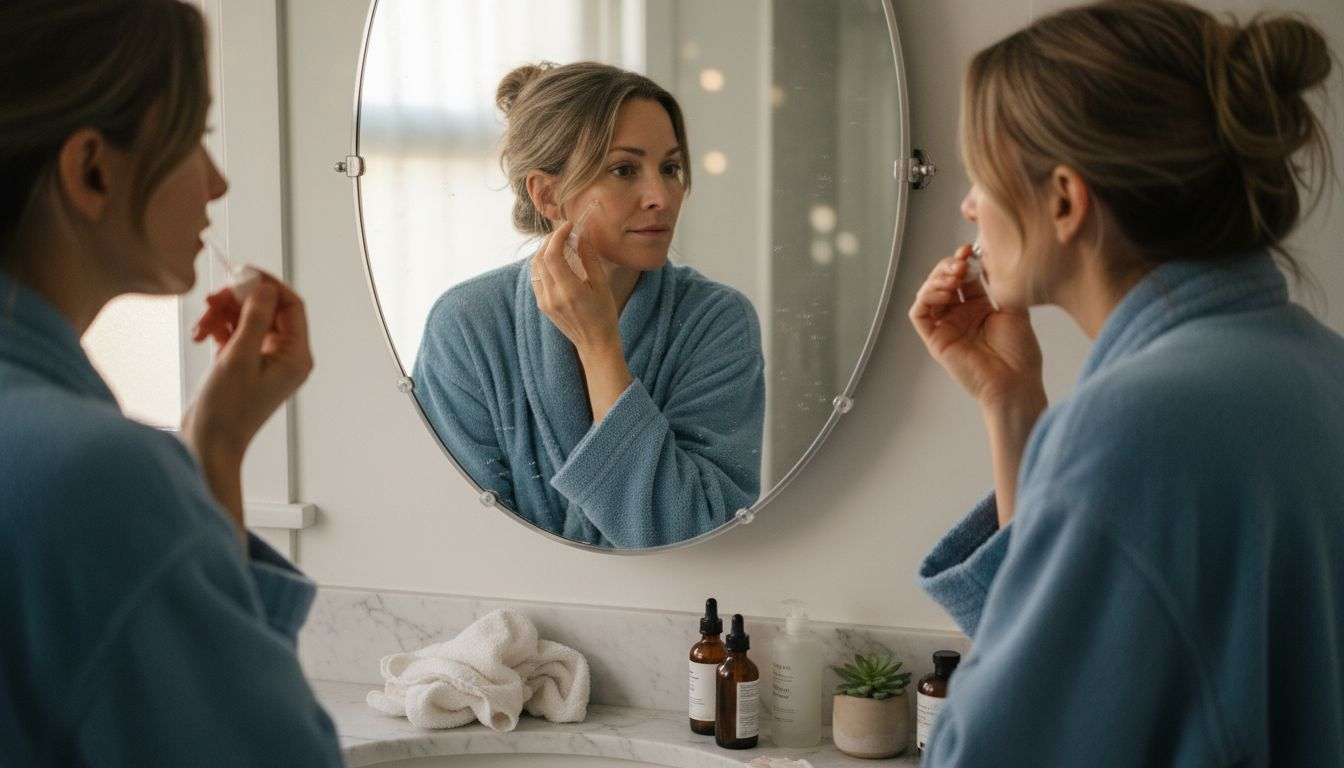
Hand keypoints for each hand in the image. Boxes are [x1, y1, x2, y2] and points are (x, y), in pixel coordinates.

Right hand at [182, 273, 313, 534]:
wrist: (207, 445)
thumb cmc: (226, 412)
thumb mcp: (239, 357)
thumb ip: (255, 318)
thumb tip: (264, 287)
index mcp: (296, 356)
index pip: (291, 305)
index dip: (268, 285)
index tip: (241, 273)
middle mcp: (286, 357)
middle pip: (267, 309)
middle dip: (237, 301)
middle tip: (212, 300)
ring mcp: (264, 360)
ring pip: (247, 318)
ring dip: (221, 315)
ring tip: (200, 326)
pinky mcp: (244, 364)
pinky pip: (234, 332)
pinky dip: (217, 329)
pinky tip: (200, 335)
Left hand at [531, 221, 631, 421]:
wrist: (595, 344)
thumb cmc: (604, 315)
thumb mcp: (601, 285)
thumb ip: (589, 258)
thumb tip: (581, 235)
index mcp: (568, 291)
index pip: (552, 255)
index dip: (557, 236)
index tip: (569, 226)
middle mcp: (552, 296)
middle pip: (540, 258)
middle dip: (550, 240)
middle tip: (564, 232)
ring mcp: (544, 301)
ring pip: (535, 267)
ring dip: (544, 251)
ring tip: (560, 244)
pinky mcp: (542, 305)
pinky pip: (536, 278)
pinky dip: (543, 264)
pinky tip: (556, 261)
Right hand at [909, 244, 1045, 526]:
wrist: (1016, 383)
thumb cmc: (1020, 353)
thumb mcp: (1013, 309)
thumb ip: (999, 283)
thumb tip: (990, 254)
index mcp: (979, 308)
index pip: (964, 276)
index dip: (963, 260)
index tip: (971, 249)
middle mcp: (959, 316)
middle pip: (943, 281)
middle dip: (948, 266)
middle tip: (962, 261)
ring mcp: (946, 327)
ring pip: (927, 294)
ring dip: (936, 279)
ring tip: (955, 275)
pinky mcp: (935, 340)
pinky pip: (919, 314)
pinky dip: (926, 297)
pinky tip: (945, 291)